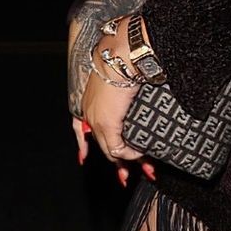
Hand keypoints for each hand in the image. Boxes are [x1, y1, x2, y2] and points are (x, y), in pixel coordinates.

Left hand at [74, 36, 154, 185]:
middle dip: (117, 162)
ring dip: (128, 161)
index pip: (83, 128)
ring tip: (146, 169)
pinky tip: (141, 154)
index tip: (88, 158)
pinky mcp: (107, 124)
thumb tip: (135, 87)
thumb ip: (124, 87)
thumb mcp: (121, 75)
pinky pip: (117, 148)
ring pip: (110, 149)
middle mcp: (90, 112)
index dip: (87, 144)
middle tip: (126, 177)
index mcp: (90, 100)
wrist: (122, 53)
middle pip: (102, 144)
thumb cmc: (124, 57)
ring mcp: (97, 119)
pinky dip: (130, 154)